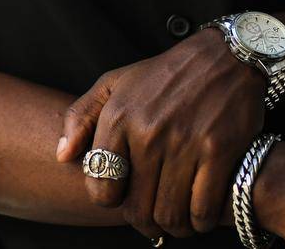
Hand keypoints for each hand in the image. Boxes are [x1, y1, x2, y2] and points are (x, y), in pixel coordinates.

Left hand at [56, 28, 264, 240]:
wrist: (223, 56)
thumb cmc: (164, 75)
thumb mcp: (114, 83)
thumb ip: (80, 117)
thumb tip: (62, 156)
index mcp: (118, 117)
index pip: (102, 186)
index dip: (110, 200)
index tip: (123, 197)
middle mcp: (148, 133)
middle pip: (137, 209)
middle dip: (143, 223)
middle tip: (151, 221)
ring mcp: (184, 144)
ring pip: (170, 215)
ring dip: (173, 227)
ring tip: (175, 221)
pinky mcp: (218, 151)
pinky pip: (203, 209)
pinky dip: (201, 222)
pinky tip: (199, 214)